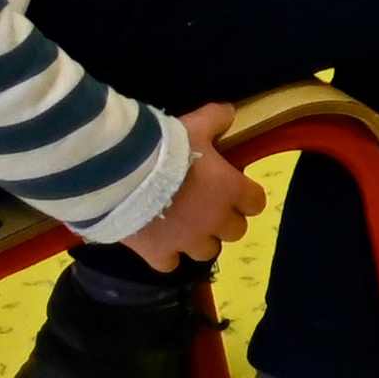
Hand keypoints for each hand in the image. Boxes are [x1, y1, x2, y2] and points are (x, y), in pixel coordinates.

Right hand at [122, 108, 266, 271]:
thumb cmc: (165, 148)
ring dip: (198, 241)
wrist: (122, 175)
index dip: (245, 198)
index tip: (232, 190)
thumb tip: (229, 112)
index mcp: (231, 190)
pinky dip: (166, 256)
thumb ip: (216, 118)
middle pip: (235, 232)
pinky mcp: (158, 254)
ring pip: (207, 252)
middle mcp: (215, 221)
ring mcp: (187, 241)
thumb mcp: (195, 124)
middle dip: (223, 221)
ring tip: (181, 226)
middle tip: (205, 208)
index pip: (256, 203)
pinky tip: (156, 243)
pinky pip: (170, 265)